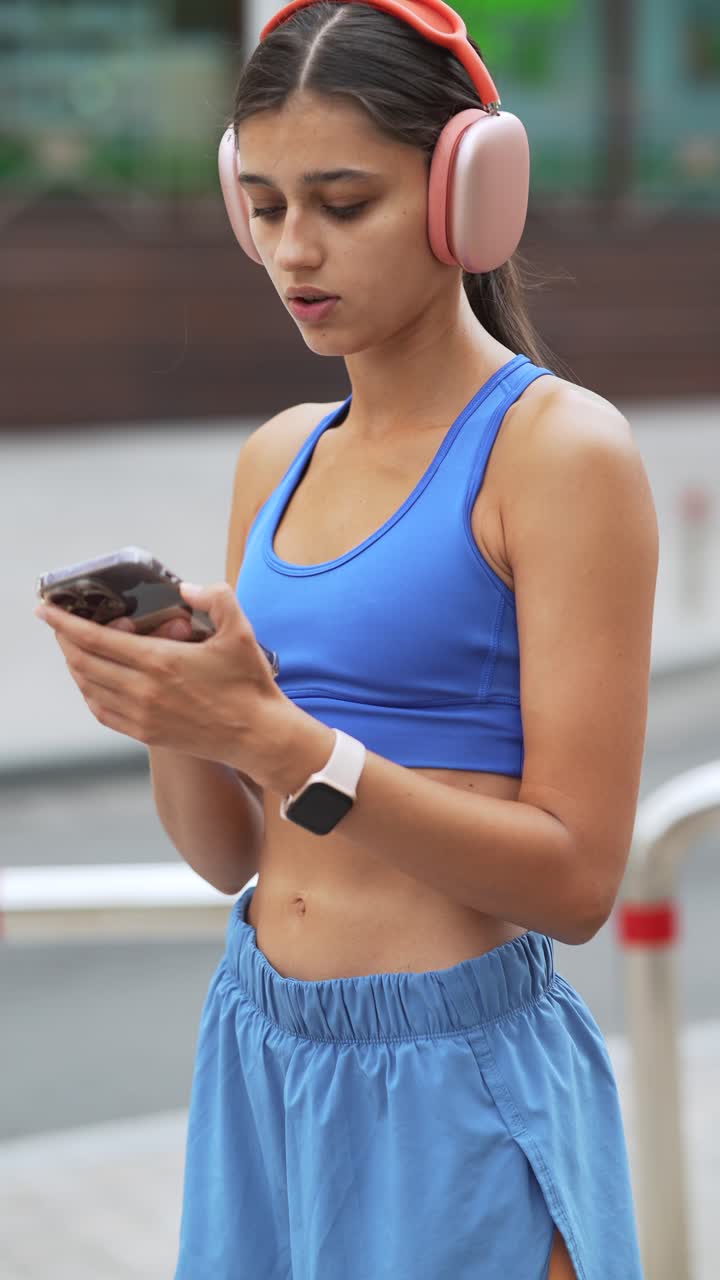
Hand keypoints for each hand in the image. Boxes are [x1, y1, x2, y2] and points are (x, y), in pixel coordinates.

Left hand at [34, 581, 290, 781]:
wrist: (259, 736)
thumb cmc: (250, 683)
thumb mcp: (241, 630)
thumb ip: (215, 597)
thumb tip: (185, 588)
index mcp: (160, 661)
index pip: (95, 639)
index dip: (64, 623)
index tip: (45, 609)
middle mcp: (143, 690)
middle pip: (83, 662)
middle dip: (65, 640)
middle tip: (60, 623)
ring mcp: (142, 716)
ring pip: (89, 687)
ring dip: (76, 665)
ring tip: (76, 648)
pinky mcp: (146, 734)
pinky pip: (102, 711)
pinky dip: (90, 692)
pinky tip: (94, 680)